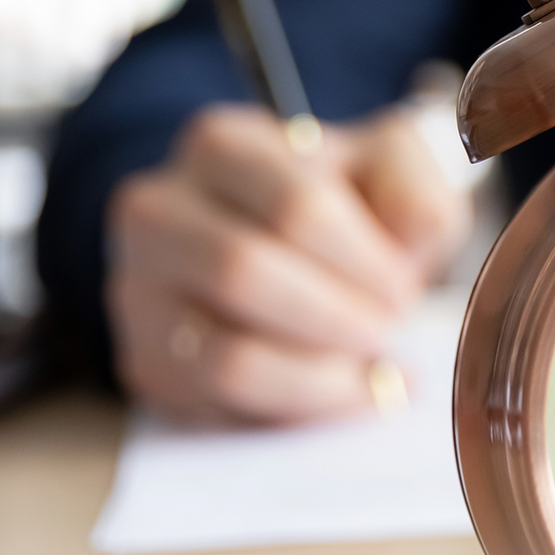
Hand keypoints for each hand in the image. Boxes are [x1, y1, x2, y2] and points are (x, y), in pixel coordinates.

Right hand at [107, 103, 470, 424]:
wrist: (291, 249)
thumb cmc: (344, 206)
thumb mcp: (392, 171)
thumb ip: (415, 193)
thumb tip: (406, 249)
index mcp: (221, 146)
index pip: (296, 206)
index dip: (365, 262)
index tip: (405, 287)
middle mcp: (158, 212)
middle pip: (245, 273)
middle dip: (338, 316)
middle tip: (386, 329)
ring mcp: (140, 292)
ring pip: (228, 356)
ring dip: (320, 374)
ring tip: (369, 367)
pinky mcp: (148, 362)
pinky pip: (222, 407)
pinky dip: (295, 408)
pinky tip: (340, 392)